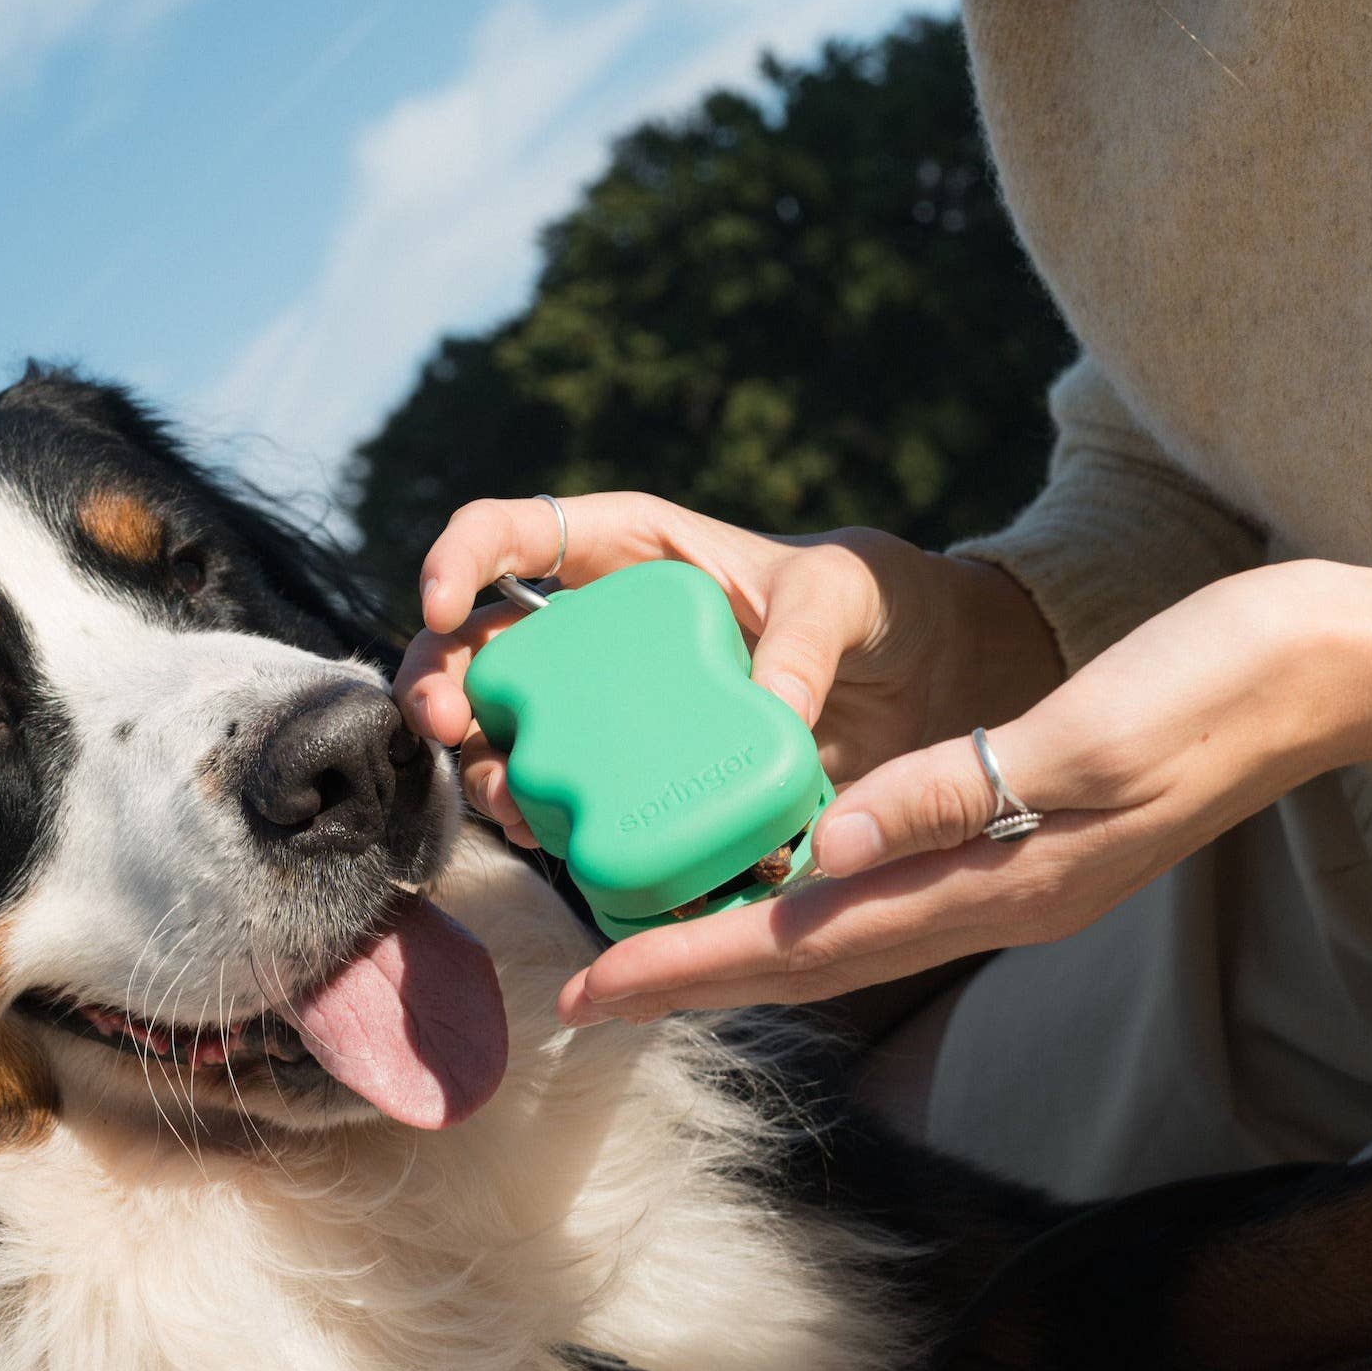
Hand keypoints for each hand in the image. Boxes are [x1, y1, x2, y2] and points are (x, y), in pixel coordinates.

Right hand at [399, 491, 1061, 845]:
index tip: (444, 603)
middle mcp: (603, 629)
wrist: (928, 687)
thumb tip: (769, 710)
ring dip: (482, 762)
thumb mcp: (849, 594)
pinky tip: (551, 839)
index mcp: (630, 553)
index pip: (516, 531)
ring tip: (506, 796)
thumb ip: (808, 633)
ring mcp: (615, 709)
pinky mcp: (642, 776)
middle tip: (442, 722)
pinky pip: (572, 799)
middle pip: (483, 643)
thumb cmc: (880, 605)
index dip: (461, 555)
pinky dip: (548, 821)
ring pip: (509, 730)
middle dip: (442, 679)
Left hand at [547, 560, 1371, 1023]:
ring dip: (747, 946)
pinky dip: (817, 901)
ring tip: (652, 949)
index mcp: (1002, 878)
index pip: (812, 940)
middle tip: (582, 992)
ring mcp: (1018, 876)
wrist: (1322, 670)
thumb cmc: (1214, 682)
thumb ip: (954, 791)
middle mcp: (998, 896)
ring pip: (850, 932)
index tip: (591, 992)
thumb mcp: (1086, 733)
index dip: (693, 965)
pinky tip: (781, 882)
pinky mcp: (1030, 840)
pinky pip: (893, 892)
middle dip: (695, 975)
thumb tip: (828, 848)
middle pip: (815, 956)